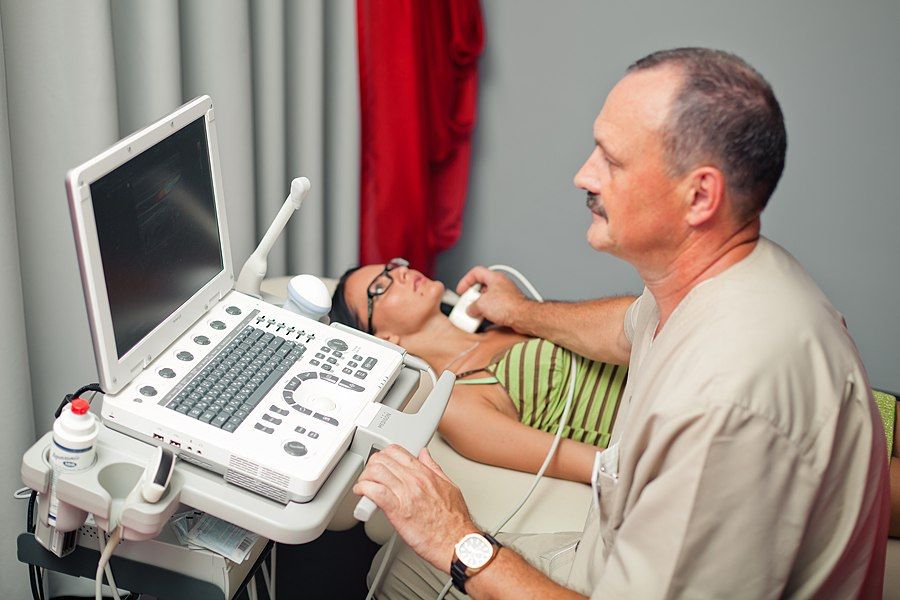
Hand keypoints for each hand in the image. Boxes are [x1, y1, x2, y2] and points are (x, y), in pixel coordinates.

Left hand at [353, 445, 476, 570]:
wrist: (457, 543)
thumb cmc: (455, 522)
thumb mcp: (450, 486)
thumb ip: (434, 468)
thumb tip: (425, 455)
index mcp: (425, 473)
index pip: (396, 451)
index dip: (383, 456)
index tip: (380, 464)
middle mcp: (414, 480)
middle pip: (382, 459)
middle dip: (370, 466)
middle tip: (369, 476)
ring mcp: (406, 494)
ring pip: (375, 472)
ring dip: (364, 477)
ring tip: (364, 486)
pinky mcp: (398, 511)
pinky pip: (375, 492)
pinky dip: (364, 490)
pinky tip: (362, 494)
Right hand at [456, 266, 528, 328]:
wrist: (523, 317)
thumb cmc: (508, 306)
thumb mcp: (481, 305)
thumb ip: (471, 306)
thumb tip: (470, 310)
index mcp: (494, 277)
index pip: (476, 272)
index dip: (466, 280)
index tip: (461, 290)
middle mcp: (501, 284)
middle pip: (481, 286)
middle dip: (472, 295)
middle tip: (468, 303)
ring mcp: (505, 295)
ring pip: (488, 297)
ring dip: (480, 305)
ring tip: (475, 312)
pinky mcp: (508, 305)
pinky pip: (494, 306)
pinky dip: (487, 311)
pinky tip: (484, 318)